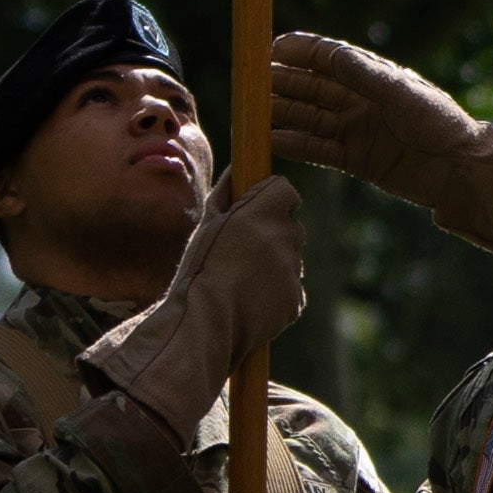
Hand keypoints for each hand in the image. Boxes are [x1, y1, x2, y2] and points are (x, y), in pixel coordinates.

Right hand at [91, 178, 315, 424]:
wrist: (202, 323)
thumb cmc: (196, 269)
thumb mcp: (205, 225)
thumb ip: (225, 194)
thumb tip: (236, 169)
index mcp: (264, 211)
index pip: (285, 189)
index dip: (269, 198)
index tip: (253, 210)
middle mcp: (285, 237)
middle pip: (290, 224)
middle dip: (272, 231)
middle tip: (242, 250)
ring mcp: (293, 270)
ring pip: (291, 257)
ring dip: (273, 262)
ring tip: (239, 279)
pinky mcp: (296, 300)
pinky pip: (290, 288)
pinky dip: (276, 291)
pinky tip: (248, 299)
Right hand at [268, 31, 492, 243]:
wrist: (460, 170)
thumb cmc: (437, 122)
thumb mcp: (400, 92)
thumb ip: (362, 74)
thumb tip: (327, 52)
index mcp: (372, 76)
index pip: (326, 57)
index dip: (298, 51)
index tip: (268, 49)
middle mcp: (359, 100)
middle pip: (310, 88)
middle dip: (280, 84)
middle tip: (249, 85)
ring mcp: (355, 129)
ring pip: (308, 118)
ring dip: (281, 115)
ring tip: (251, 115)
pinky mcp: (355, 159)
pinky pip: (316, 149)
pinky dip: (293, 144)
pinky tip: (269, 141)